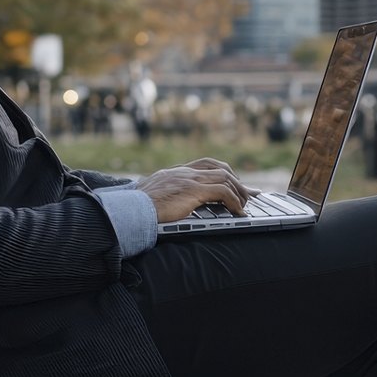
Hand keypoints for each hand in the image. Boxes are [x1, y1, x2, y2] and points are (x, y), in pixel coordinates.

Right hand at [134, 158, 258, 222]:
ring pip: (225, 178)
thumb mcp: (152, 196)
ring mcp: (189, 179)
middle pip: (219, 168)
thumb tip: (168, 203)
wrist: (130, 209)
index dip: (222, 171)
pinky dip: (234, 201)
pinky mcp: (193, 190)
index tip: (233, 180)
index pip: (205, 164)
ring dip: (239, 192)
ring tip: (244, 206)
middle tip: (246, 194)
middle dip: (236, 180)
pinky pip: (223, 192)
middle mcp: (184, 172)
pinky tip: (238, 211)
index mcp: (175, 172)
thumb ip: (164, 194)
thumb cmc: (137, 208)